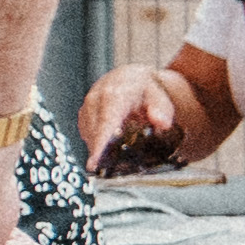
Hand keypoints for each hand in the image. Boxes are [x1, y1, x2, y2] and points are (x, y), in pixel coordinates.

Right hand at [78, 66, 201, 172]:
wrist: (128, 77)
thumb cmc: (144, 89)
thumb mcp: (159, 96)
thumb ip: (162, 110)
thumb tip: (161, 122)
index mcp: (114, 94)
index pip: (105, 123)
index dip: (100, 144)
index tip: (95, 162)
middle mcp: (95, 100)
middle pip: (94, 133)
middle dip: (102, 152)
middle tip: (113, 168)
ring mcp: (87, 107)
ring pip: (89, 136)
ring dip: (100, 148)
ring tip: (114, 157)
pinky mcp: (83, 115)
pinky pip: (87, 135)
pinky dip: (97, 144)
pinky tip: (109, 147)